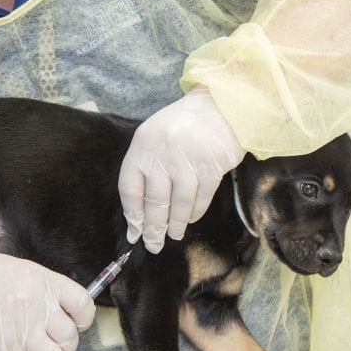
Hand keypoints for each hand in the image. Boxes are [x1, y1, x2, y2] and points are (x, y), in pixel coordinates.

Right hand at [0, 253, 95, 350]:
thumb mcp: (11, 269)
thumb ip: (35, 287)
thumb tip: (53, 307)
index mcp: (41, 280)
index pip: (80, 302)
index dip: (85, 317)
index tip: (81, 324)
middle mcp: (36, 305)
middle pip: (69, 334)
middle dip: (70, 344)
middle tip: (65, 346)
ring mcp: (22, 331)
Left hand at [119, 88, 244, 252]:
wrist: (220, 105)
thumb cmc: (183, 125)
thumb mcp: (156, 138)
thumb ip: (146, 169)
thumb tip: (140, 212)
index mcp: (143, 146)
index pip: (131, 188)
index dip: (133, 214)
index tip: (135, 232)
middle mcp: (163, 153)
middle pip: (155, 202)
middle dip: (154, 228)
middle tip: (153, 245)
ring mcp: (188, 159)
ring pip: (179, 203)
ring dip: (176, 224)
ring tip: (174, 236)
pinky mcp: (212, 166)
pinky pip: (201, 197)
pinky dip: (195, 212)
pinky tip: (191, 219)